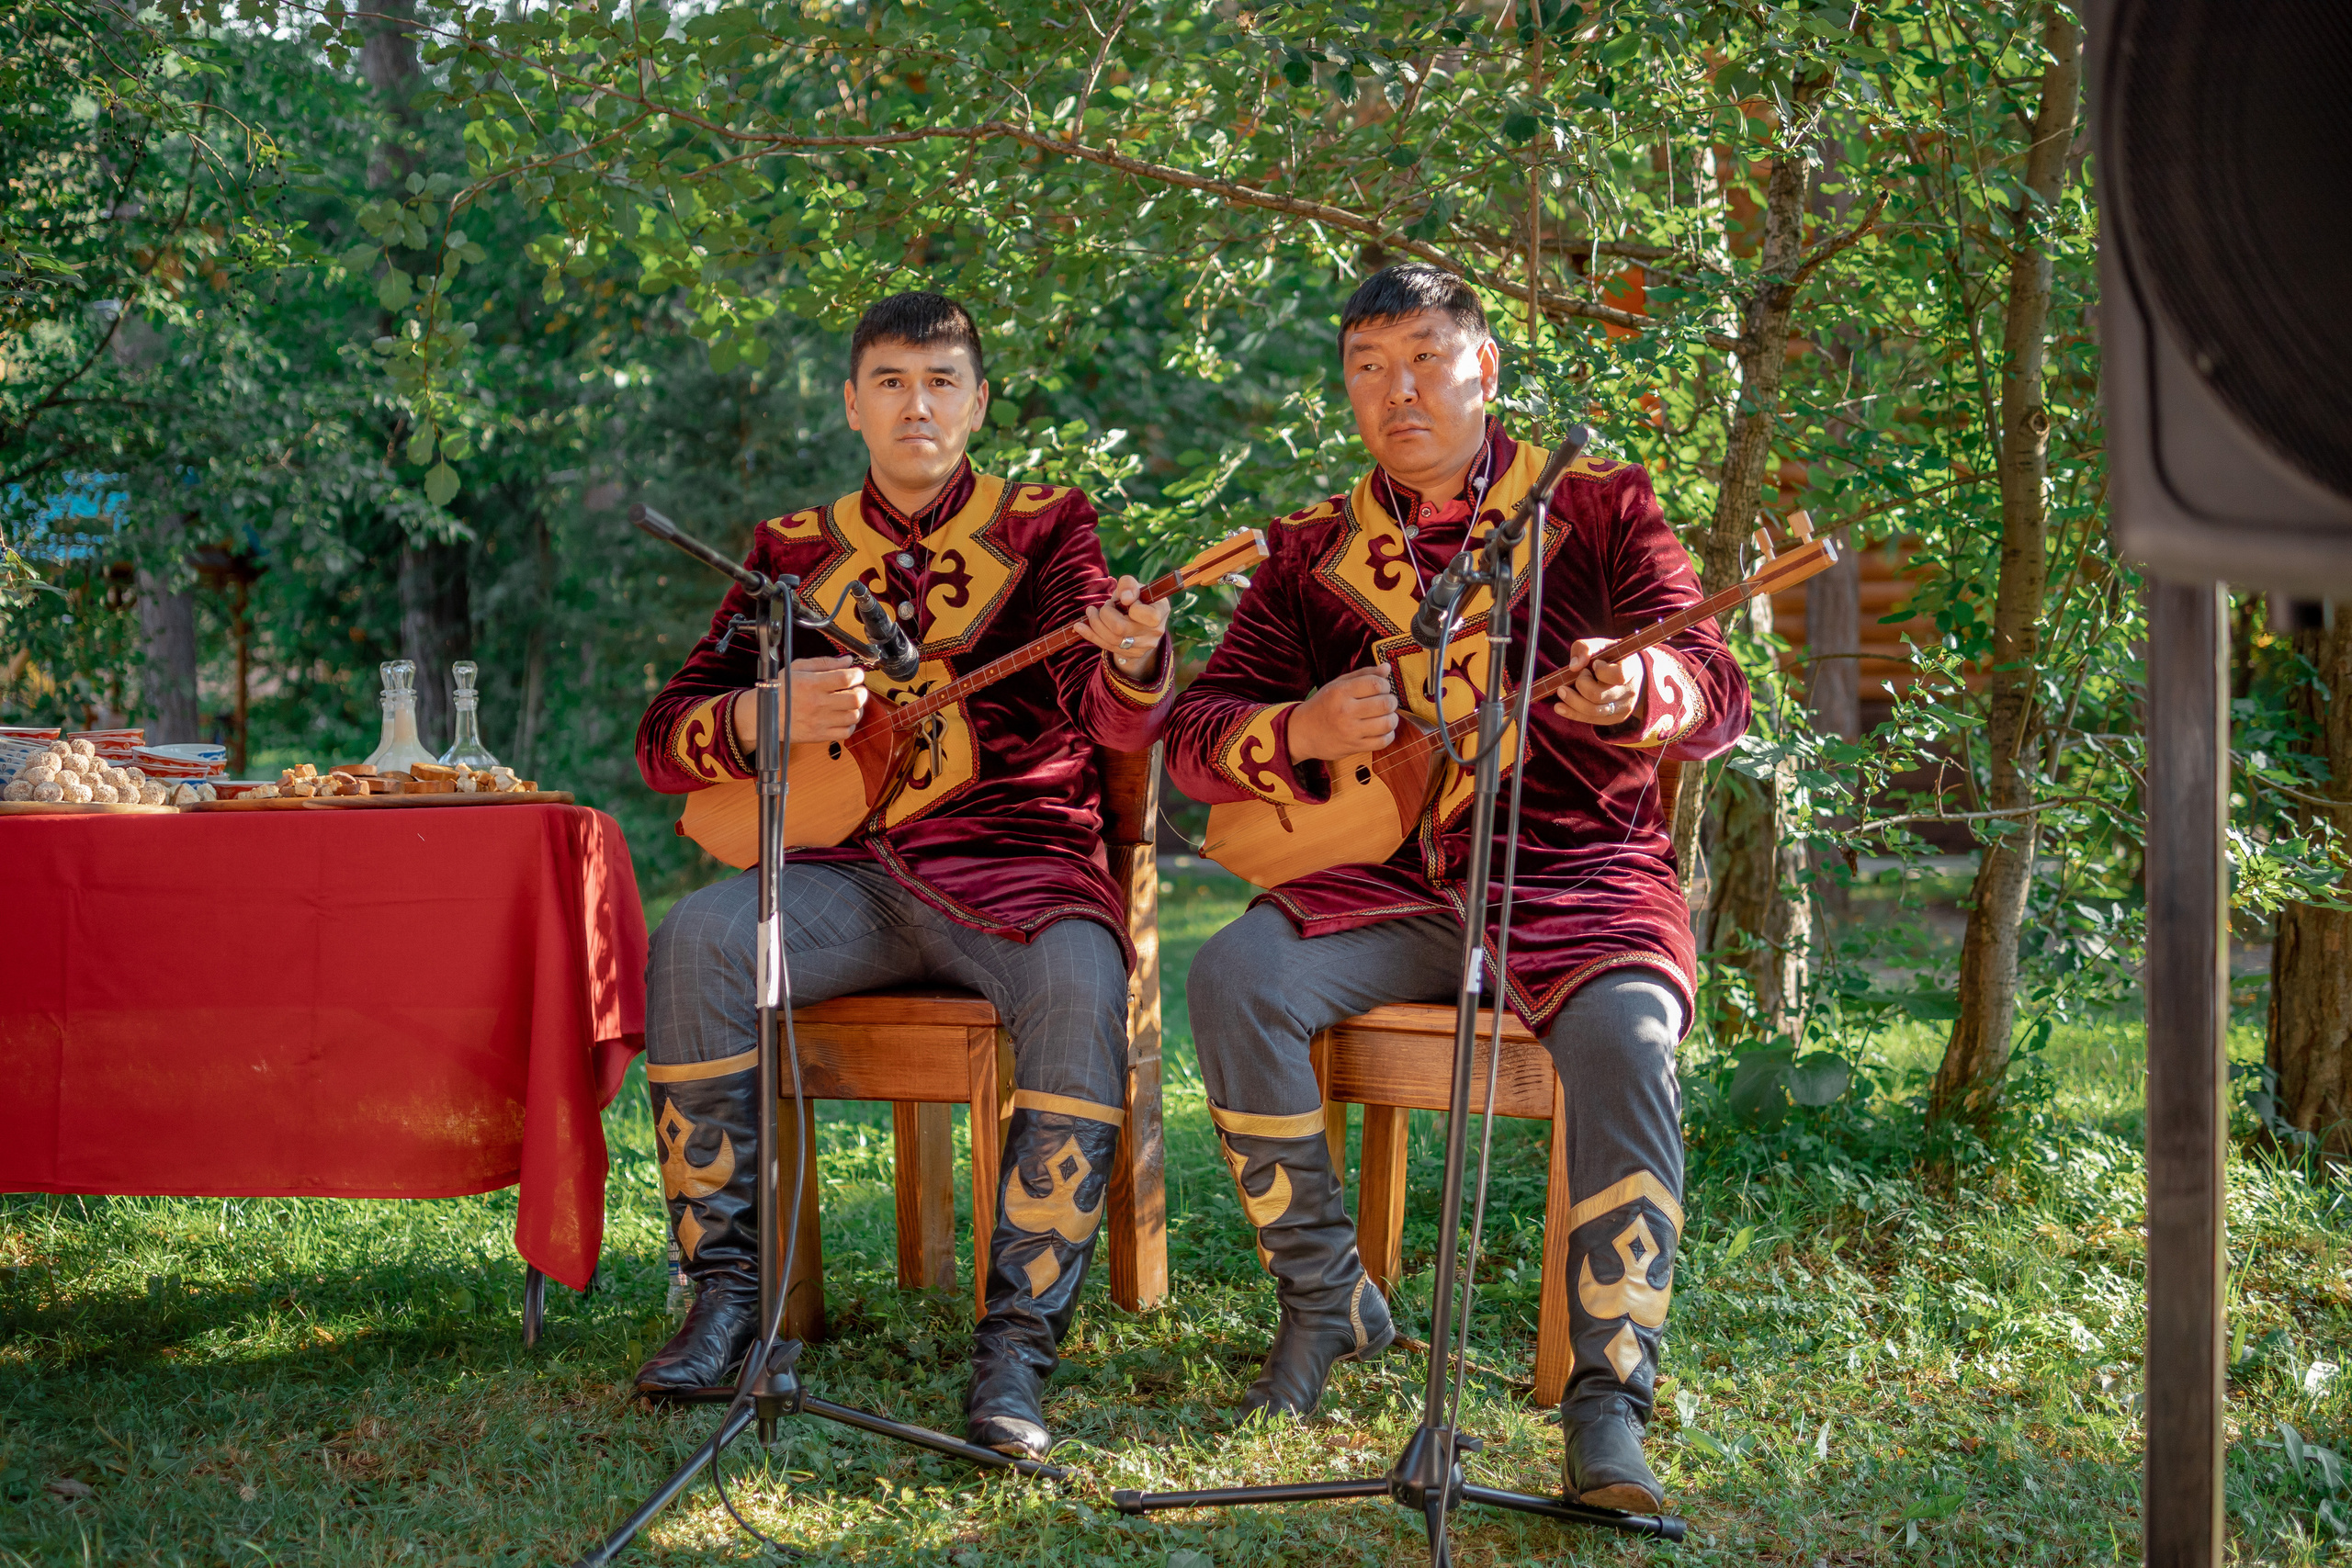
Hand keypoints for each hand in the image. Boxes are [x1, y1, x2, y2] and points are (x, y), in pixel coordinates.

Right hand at [733, 656, 869, 748]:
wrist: (764, 715)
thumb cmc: (781, 690)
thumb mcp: (798, 668)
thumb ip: (824, 662)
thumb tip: (847, 661)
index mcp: (812, 684)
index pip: (846, 678)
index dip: (857, 674)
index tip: (856, 674)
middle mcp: (817, 703)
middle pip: (855, 699)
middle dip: (861, 691)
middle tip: (856, 688)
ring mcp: (819, 721)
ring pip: (854, 716)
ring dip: (857, 707)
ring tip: (849, 702)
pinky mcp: (819, 735)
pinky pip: (846, 732)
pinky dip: (850, 724)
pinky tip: (843, 716)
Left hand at [1075, 575, 1169, 678]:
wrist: (1140, 618)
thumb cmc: (1136, 597)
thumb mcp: (1133, 585)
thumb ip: (1129, 585)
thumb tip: (1125, 598)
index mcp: (1161, 611)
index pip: (1146, 615)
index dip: (1130, 606)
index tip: (1123, 600)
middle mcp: (1155, 632)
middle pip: (1120, 629)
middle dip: (1105, 614)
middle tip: (1105, 605)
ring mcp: (1144, 646)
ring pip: (1111, 639)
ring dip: (1095, 623)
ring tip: (1092, 612)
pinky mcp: (1131, 654)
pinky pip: (1106, 646)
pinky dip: (1090, 635)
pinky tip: (1079, 627)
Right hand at [1288, 666, 1400, 760]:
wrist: (1302, 733)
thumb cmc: (1322, 705)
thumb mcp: (1337, 685)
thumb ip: (1363, 675)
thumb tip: (1387, 668)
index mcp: (1341, 692)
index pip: (1376, 684)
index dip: (1385, 685)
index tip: (1382, 688)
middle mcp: (1345, 711)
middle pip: (1385, 704)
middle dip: (1392, 701)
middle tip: (1387, 702)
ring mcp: (1350, 731)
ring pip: (1387, 723)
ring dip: (1392, 719)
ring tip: (1386, 716)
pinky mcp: (1354, 747)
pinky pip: (1382, 742)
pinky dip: (1388, 735)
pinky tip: (1382, 730)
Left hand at [1552, 640, 1642, 726]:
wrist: (1624, 671)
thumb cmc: (1609, 656)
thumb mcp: (1599, 645)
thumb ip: (1585, 648)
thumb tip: (1574, 667)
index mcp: (1631, 669)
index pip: (1618, 676)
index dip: (1601, 671)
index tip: (1595, 664)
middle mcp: (1631, 691)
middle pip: (1599, 695)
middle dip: (1581, 685)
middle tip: (1578, 675)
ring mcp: (1625, 707)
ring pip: (1593, 711)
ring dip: (1572, 700)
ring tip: (1561, 690)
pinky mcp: (1615, 718)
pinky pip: (1591, 719)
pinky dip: (1572, 713)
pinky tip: (1559, 707)